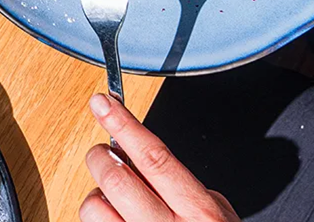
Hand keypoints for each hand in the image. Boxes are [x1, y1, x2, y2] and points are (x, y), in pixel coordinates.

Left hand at [80, 94, 238, 221]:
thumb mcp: (218, 215)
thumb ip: (186, 187)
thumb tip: (147, 158)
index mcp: (198, 213)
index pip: (154, 158)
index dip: (124, 125)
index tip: (103, 103)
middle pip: (116, 178)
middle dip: (101, 157)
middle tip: (104, 154)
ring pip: (94, 206)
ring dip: (97, 196)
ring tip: (114, 201)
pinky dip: (100, 219)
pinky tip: (118, 221)